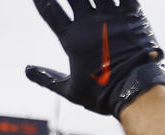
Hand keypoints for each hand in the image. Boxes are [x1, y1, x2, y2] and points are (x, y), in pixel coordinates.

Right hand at [28, 0, 164, 117]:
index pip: (50, 11)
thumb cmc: (104, 94)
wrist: (136, 92)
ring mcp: (111, 18)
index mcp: (72, 39)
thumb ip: (47, 78)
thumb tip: (28, 70)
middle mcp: (89, 24)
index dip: (42, 0)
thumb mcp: (71, 90)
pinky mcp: (133, 16)